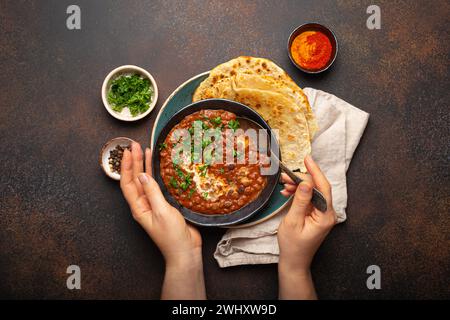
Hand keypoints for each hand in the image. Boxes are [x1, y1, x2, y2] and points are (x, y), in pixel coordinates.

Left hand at [120, 142, 204, 298]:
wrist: (185, 250)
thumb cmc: (171, 235)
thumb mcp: (161, 211)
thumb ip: (152, 192)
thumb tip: (142, 174)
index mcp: (139, 207)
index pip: (128, 183)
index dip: (128, 166)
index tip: (129, 151)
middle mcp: (145, 204)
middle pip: (136, 179)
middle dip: (135, 162)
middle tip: (136, 145)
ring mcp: (155, 204)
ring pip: (148, 181)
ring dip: (146, 166)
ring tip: (147, 150)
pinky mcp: (167, 204)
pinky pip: (160, 186)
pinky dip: (159, 174)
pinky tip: (162, 165)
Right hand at [277, 155, 336, 298]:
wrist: (294, 261)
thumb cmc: (293, 245)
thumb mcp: (293, 221)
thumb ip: (300, 200)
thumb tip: (305, 182)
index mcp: (326, 216)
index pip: (323, 187)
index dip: (315, 171)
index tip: (307, 159)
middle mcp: (328, 213)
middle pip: (317, 188)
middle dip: (301, 179)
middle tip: (285, 175)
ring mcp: (322, 214)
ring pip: (312, 192)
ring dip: (298, 186)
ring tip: (283, 183)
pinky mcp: (316, 214)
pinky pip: (308, 198)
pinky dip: (298, 193)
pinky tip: (287, 192)